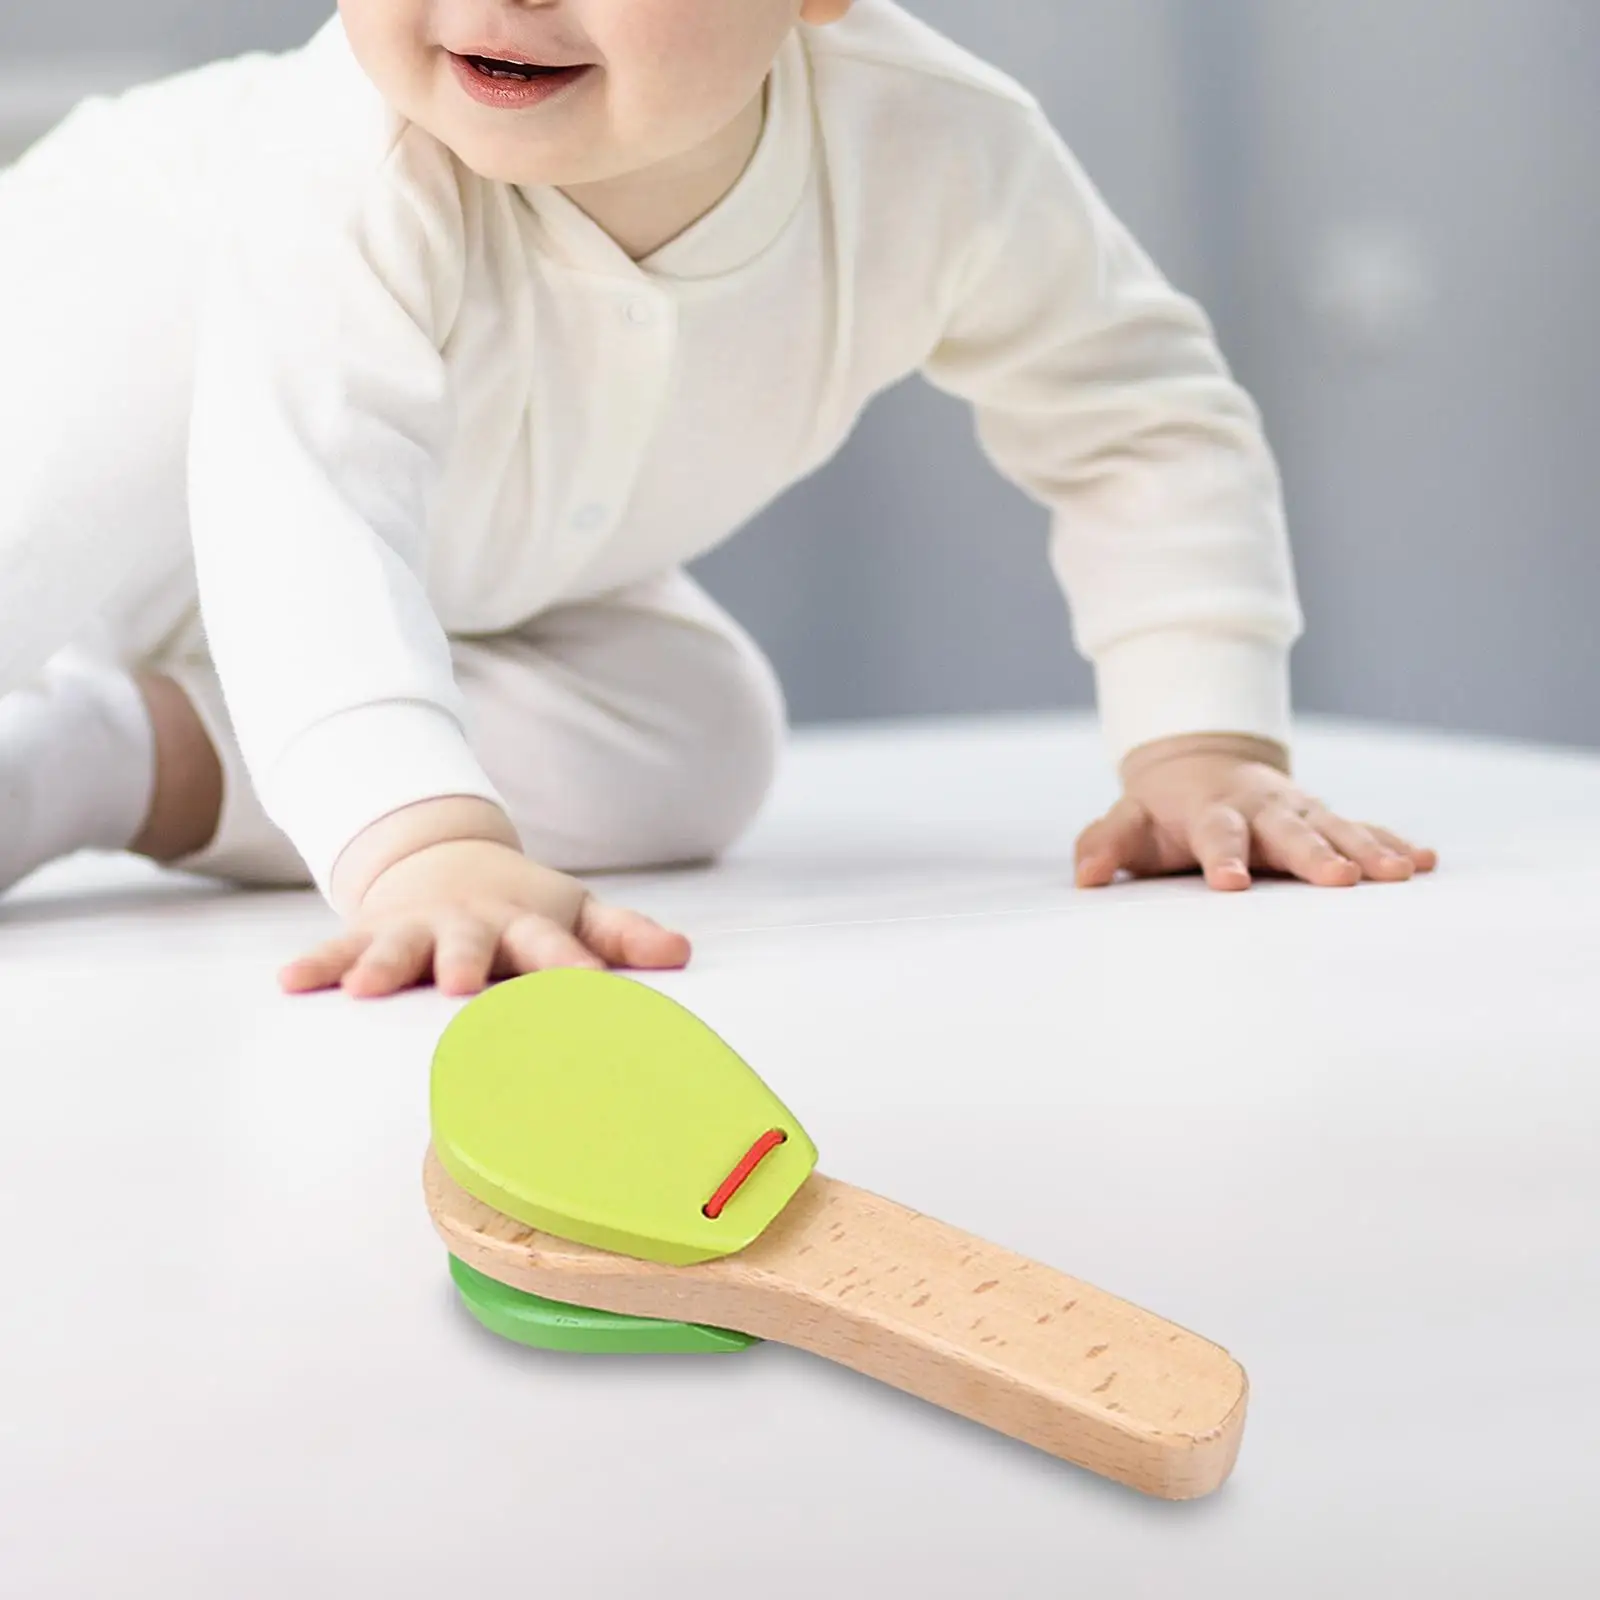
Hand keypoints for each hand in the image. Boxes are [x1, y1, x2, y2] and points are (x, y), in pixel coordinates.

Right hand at [280, 838, 690, 997]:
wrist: (447, 863)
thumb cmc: (523, 910)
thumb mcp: (575, 913)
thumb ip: (623, 935)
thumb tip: (682, 952)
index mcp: (526, 925)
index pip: (554, 946)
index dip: (572, 967)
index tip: (589, 989)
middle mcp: (470, 925)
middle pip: (469, 942)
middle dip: (464, 961)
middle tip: (459, 986)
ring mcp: (417, 928)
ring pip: (399, 946)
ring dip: (382, 963)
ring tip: (364, 987)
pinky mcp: (371, 932)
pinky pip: (338, 948)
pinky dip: (318, 964)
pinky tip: (290, 981)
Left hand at [1075, 733, 1437, 892]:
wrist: (1203, 764)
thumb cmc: (1162, 810)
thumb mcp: (1126, 822)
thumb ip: (1105, 845)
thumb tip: (1085, 877)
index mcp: (1212, 813)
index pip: (1217, 836)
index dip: (1223, 858)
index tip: (1231, 884)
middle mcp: (1263, 809)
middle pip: (1291, 833)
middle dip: (1316, 855)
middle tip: (1342, 882)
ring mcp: (1300, 811)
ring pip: (1338, 828)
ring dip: (1370, 850)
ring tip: (1403, 874)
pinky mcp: (1326, 817)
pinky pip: (1365, 828)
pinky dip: (1395, 842)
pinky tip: (1427, 861)